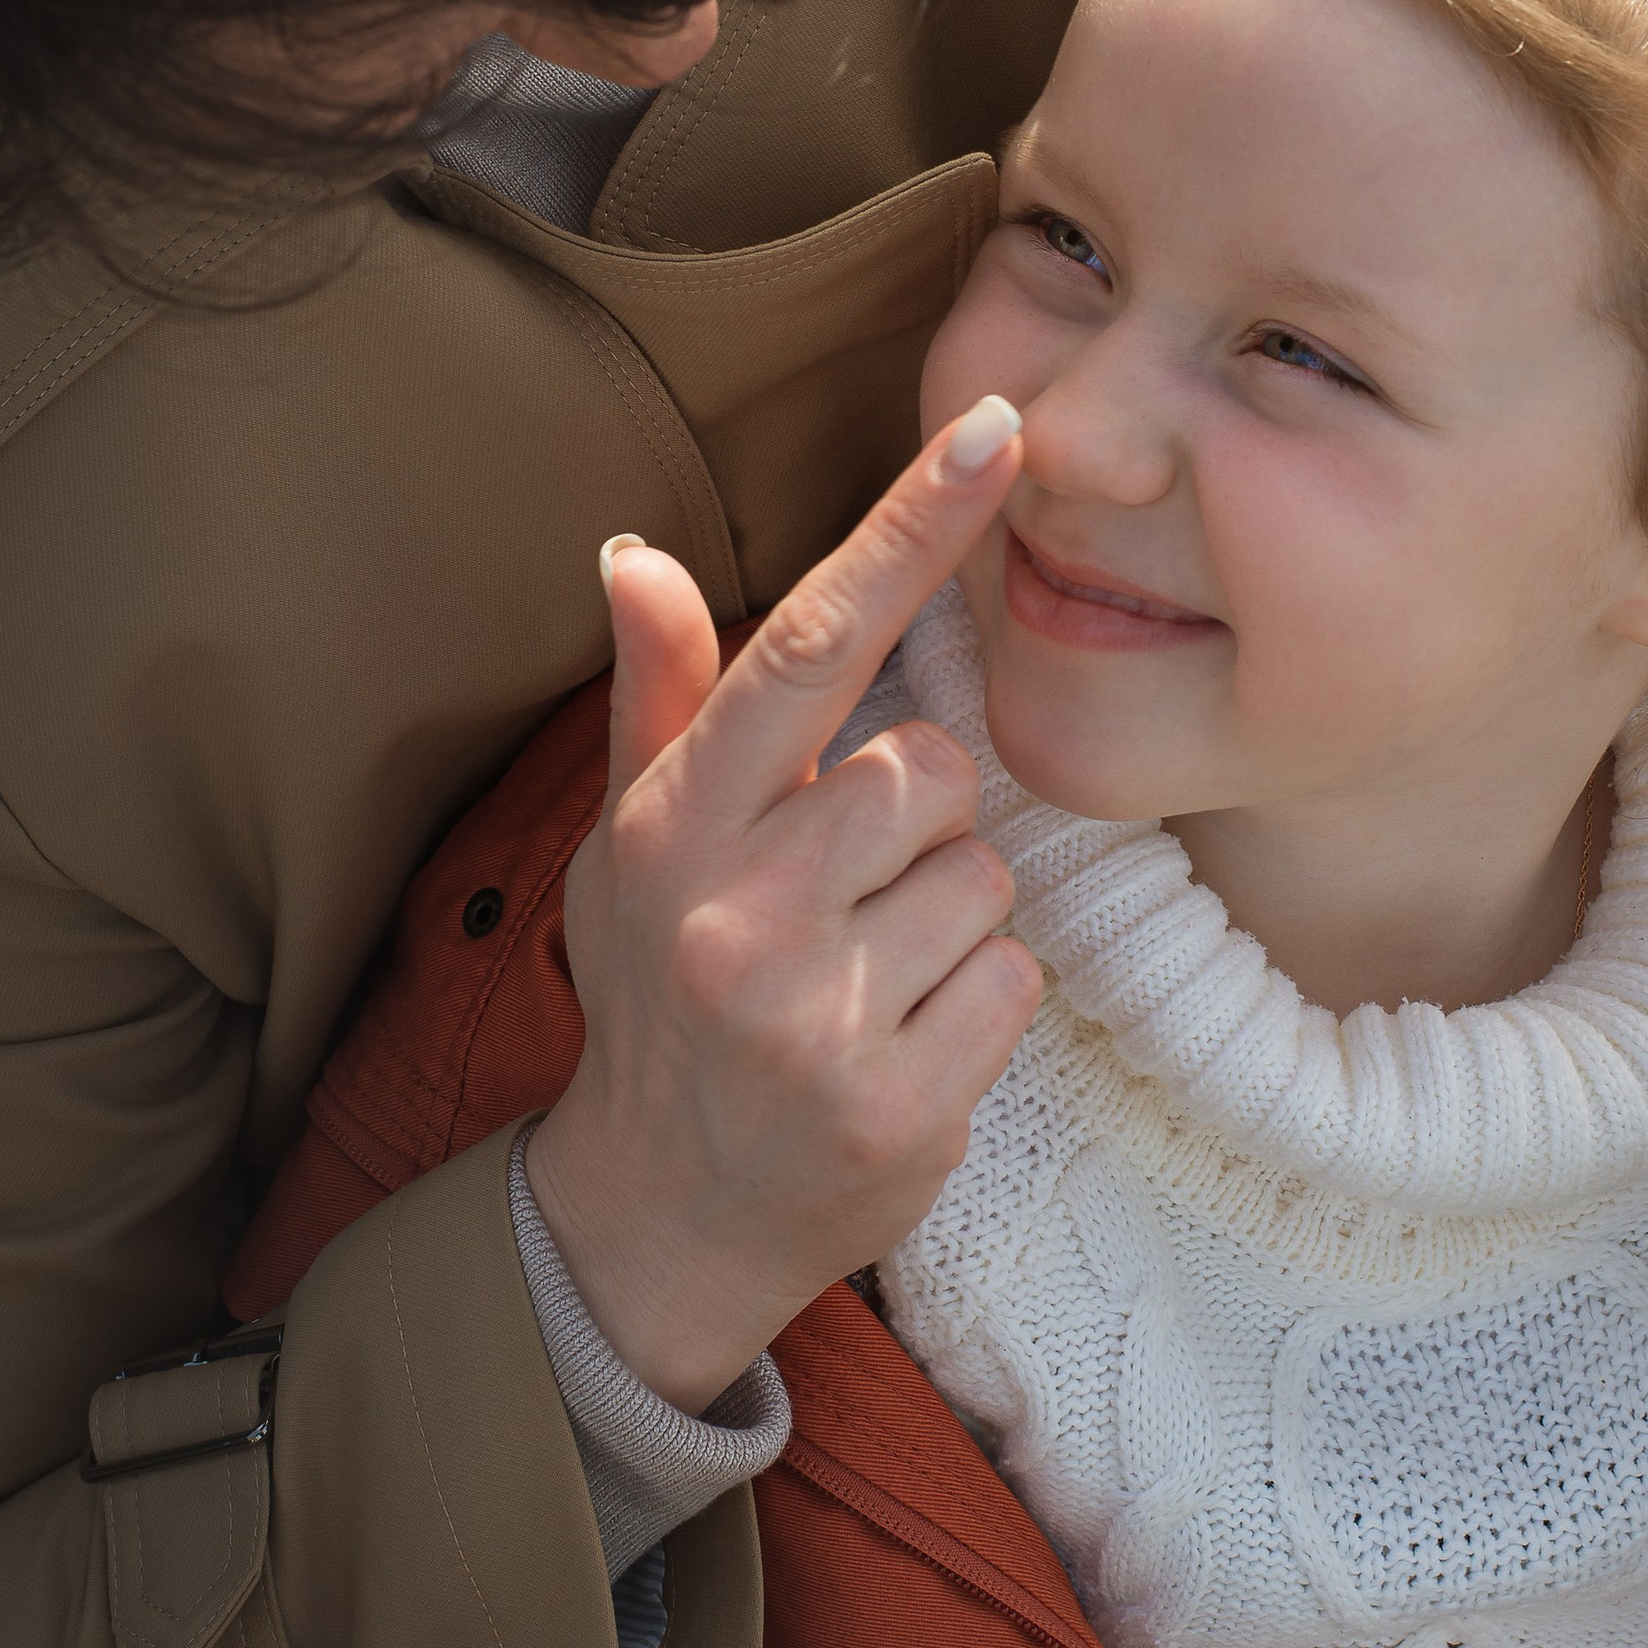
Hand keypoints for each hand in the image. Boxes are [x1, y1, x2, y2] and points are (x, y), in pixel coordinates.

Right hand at [525, 400, 1045, 1412]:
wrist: (654, 1220)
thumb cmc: (660, 997)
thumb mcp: (632, 847)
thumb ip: (663, 699)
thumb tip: (633, 552)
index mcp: (674, 826)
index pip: (806, 643)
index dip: (908, 529)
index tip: (998, 428)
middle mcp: (736, 910)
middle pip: (929, 767)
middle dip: (912, 821)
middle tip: (837, 900)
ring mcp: (815, 1014)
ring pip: (983, 874)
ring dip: (946, 918)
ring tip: (858, 980)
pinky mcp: (897, 1102)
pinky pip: (1015, 977)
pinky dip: (978, 1004)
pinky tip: (898, 1044)